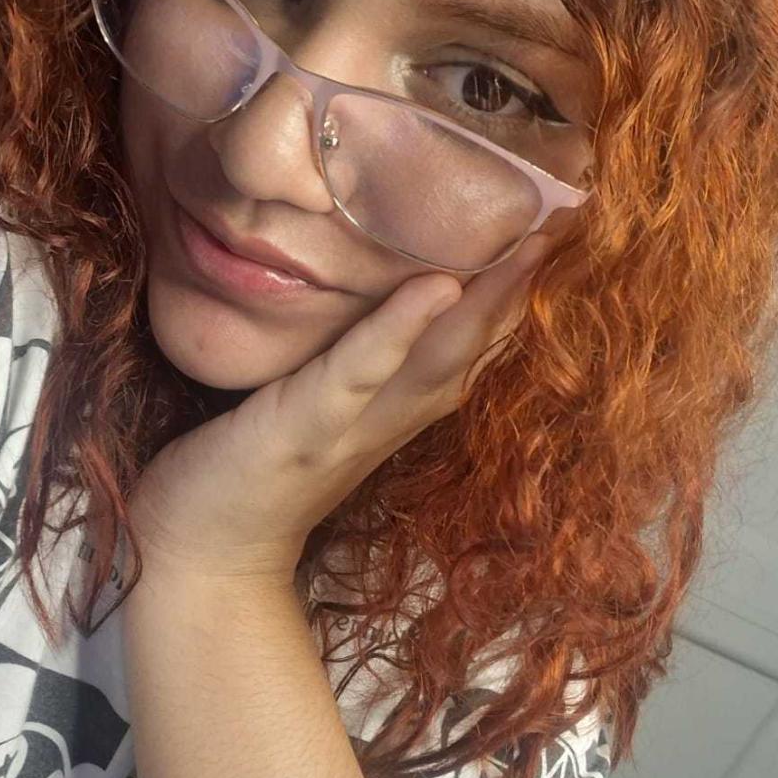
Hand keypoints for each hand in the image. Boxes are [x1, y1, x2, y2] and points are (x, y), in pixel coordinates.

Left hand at [124, 231, 555, 587]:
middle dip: (529, 288)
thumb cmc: (247, 468)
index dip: (522, 295)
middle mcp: (391, 418)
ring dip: (490, 303)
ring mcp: (352, 427)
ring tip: (535, 242)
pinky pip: (359, 374)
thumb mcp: (315, 406)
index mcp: (394, 409)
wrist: (197, 558)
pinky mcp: (304, 428)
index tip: (567, 232)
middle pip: (475, 350)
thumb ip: (354, 360)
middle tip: (580, 218)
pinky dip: (399, 331)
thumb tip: (380, 290)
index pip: (471, 347)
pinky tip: (437, 286)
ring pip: (439, 361)